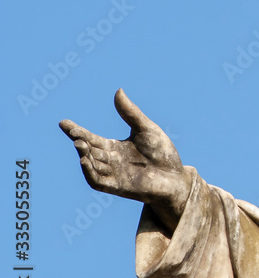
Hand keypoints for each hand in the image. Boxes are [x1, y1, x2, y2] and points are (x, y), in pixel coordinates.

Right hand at [60, 89, 192, 227]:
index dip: (76, 131)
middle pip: (89, 150)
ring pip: (91, 165)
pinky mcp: (118, 187)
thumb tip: (118, 90)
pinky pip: (98, 182)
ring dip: (84, 155)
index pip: (91, 138)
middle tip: (76, 134)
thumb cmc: (162, 152)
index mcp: (114, 147)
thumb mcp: (146, 129)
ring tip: (80, 144)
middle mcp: (110, 161)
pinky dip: (89, 172)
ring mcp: (113, 175)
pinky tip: (85, 160)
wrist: (176, 175)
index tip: (63, 123)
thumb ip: (130, 113)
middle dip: (80, 142)